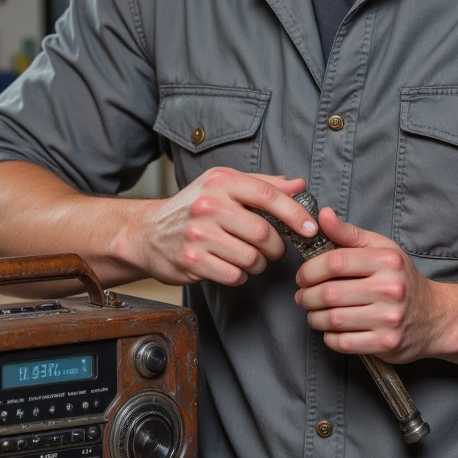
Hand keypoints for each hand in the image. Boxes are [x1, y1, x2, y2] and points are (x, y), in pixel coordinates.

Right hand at [124, 169, 316, 287]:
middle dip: (275, 247)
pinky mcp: (191, 260)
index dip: (294, 213)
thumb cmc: (193, 207)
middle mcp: (208, 205)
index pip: (268, 195)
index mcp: (221, 181)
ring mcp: (198, 234)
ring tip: (247, 257)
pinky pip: (234, 275)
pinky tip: (230, 266)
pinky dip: (239, 275)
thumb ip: (263, 185)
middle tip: (271, 249)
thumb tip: (299, 185)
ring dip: (257, 264)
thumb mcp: (224, 185)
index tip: (310, 228)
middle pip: (263, 233)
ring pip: (251, 258)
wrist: (147, 233)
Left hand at [294, 208, 453, 362]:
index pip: (335, 262)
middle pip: (330, 293)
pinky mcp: (386, 344)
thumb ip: (349, 233)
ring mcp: (389, 319)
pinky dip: (329, 336)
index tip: (303, 276)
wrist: (434, 316)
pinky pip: (343, 343)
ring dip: (314, 317)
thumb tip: (322, 215)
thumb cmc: (401, 279)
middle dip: (306, 296)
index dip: (310, 269)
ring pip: (333, 319)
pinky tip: (331, 329)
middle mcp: (390, 289)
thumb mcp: (381, 249)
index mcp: (387, 261)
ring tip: (313, 312)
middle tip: (302, 296)